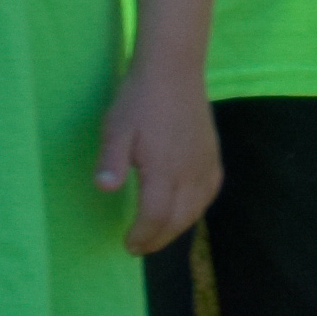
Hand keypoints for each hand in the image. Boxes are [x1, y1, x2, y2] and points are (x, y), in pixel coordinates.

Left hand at [97, 65, 220, 252]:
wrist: (173, 68)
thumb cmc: (139, 98)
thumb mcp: (115, 127)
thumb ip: (111, 160)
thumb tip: (103, 188)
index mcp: (163, 170)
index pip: (155, 217)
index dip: (142, 236)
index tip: (127, 244)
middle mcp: (189, 173)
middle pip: (177, 221)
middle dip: (157, 239)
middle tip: (140, 246)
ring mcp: (205, 164)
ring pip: (195, 210)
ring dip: (177, 228)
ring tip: (158, 233)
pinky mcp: (213, 155)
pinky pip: (209, 193)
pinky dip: (197, 209)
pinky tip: (187, 209)